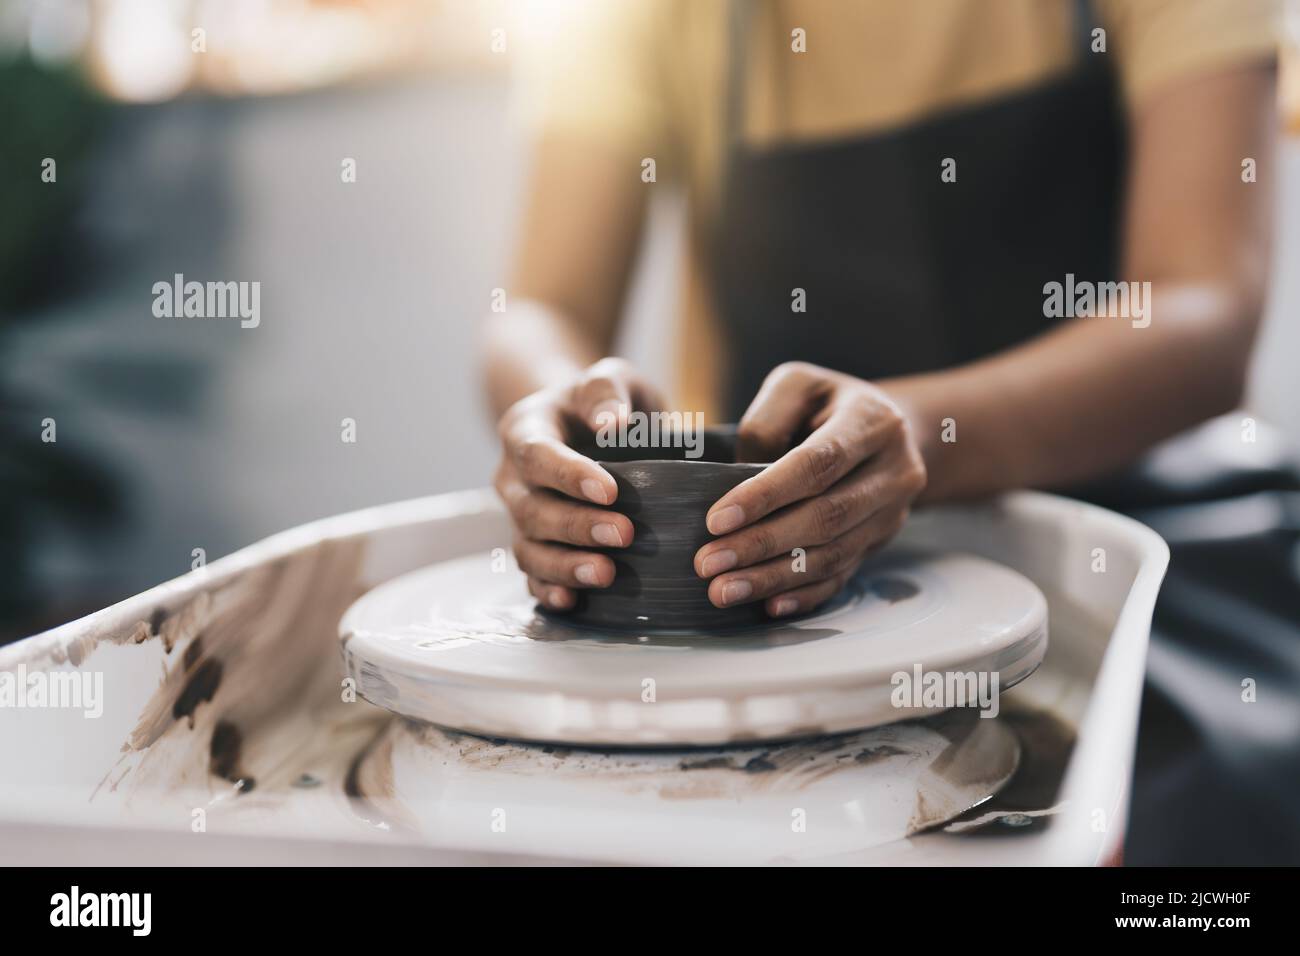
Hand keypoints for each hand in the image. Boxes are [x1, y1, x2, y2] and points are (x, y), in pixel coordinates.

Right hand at [494, 357, 663, 610]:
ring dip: (564, 565)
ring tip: (606, 574)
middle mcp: (512, 476)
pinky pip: (531, 573)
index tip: (610, 491)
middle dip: (576, 526)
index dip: (569, 475)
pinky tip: (573, 600)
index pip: (537, 455)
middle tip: (625, 534)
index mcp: (524, 430)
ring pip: (528, 547)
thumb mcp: (609, 376)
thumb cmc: (602, 401)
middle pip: (531, 508)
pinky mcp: (534, 544)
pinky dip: (548, 589)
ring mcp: (519, 515)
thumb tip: (613, 423)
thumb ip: (607, 389)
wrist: (583, 422)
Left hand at [694, 362, 926, 617]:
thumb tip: (737, 480)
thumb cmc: (826, 405)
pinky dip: (804, 594)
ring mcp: (894, 511)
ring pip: (833, 554)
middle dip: (761, 544)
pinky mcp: (881, 541)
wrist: (888, 429)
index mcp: (871, 421)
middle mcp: (894, 469)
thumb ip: (765, 422)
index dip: (766, 495)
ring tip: (724, 589)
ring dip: (774, 577)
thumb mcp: (797, 386)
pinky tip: (768, 606)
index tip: (717, 520)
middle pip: (826, 516)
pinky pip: (843, 575)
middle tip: (707, 563)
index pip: (817, 464)